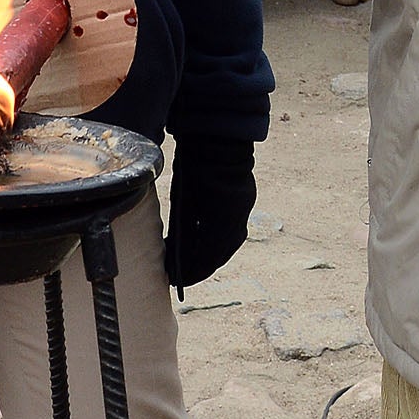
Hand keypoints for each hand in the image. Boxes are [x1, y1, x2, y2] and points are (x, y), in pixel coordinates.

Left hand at [163, 139, 256, 292]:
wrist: (216, 137)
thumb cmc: (195, 167)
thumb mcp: (184, 202)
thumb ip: (182, 231)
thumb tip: (174, 256)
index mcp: (223, 218)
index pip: (209, 256)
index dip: (192, 272)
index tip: (177, 281)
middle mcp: (238, 218)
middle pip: (220, 253)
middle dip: (201, 267)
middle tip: (183, 277)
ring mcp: (244, 209)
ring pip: (228, 243)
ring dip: (210, 255)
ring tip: (191, 263)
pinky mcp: (244, 202)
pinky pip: (232, 230)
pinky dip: (217, 240)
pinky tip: (203, 244)